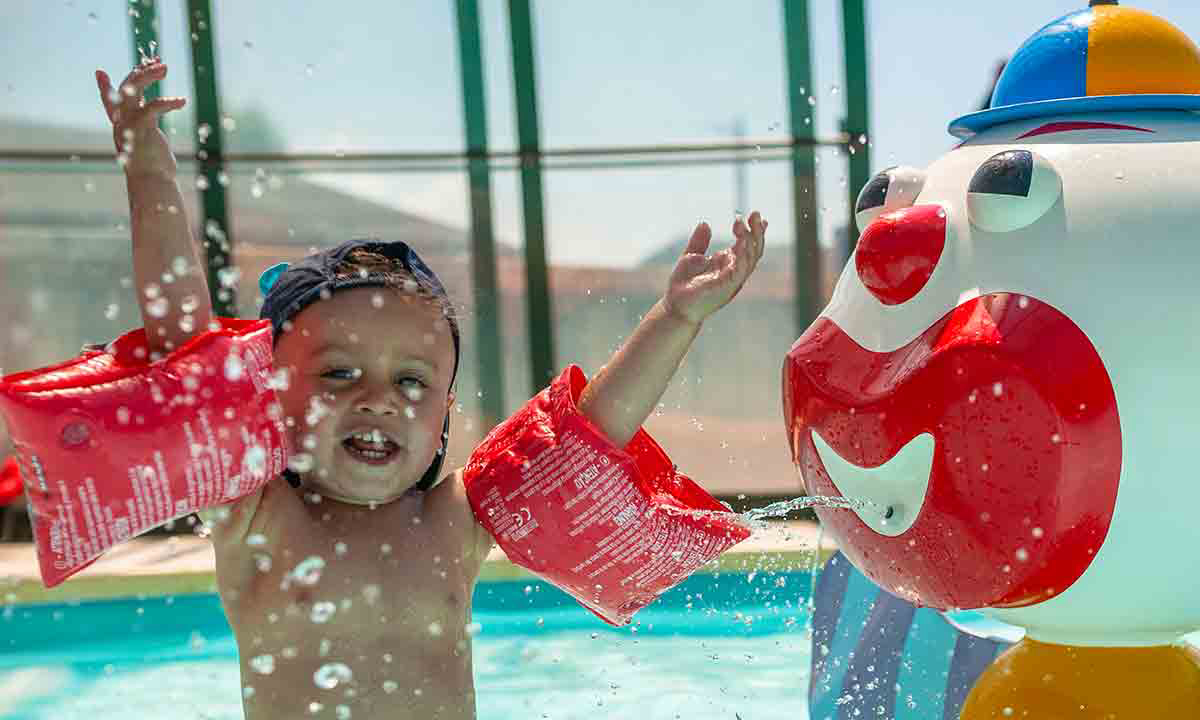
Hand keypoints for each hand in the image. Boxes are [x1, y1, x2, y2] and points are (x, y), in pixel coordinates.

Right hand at [96, 58, 186, 179]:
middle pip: (123, 89)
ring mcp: (129, 124)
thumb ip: (146, 130)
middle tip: (158, 62)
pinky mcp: (142, 128)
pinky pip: (152, 107)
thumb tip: (152, 122)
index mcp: (122, 126)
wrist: (151, 184)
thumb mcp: (148, 144)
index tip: (100, 72)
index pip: (109, 103)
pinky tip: (183, 101)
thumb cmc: (154, 169)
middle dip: (139, 72)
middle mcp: (122, 122)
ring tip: (165, 67)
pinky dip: (168, 101)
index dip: (104, 87)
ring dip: (147, 75)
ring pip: (132, 91)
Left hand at [662, 211, 766, 325]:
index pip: (748, 245)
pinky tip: (741, 242)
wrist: (675, 306)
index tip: (755, 215)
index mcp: (728, 263)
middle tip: (754, 214)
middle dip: (756, 232)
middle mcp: (734, 270)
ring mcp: (732, 279)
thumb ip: (699, 242)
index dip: (754, 231)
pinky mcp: (727, 286)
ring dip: (750, 240)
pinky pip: (740, 270)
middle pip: (754, 249)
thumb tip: (705, 223)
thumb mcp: (691, 257)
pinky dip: (743, 256)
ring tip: (744, 224)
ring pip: (751, 258)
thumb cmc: (683, 285)